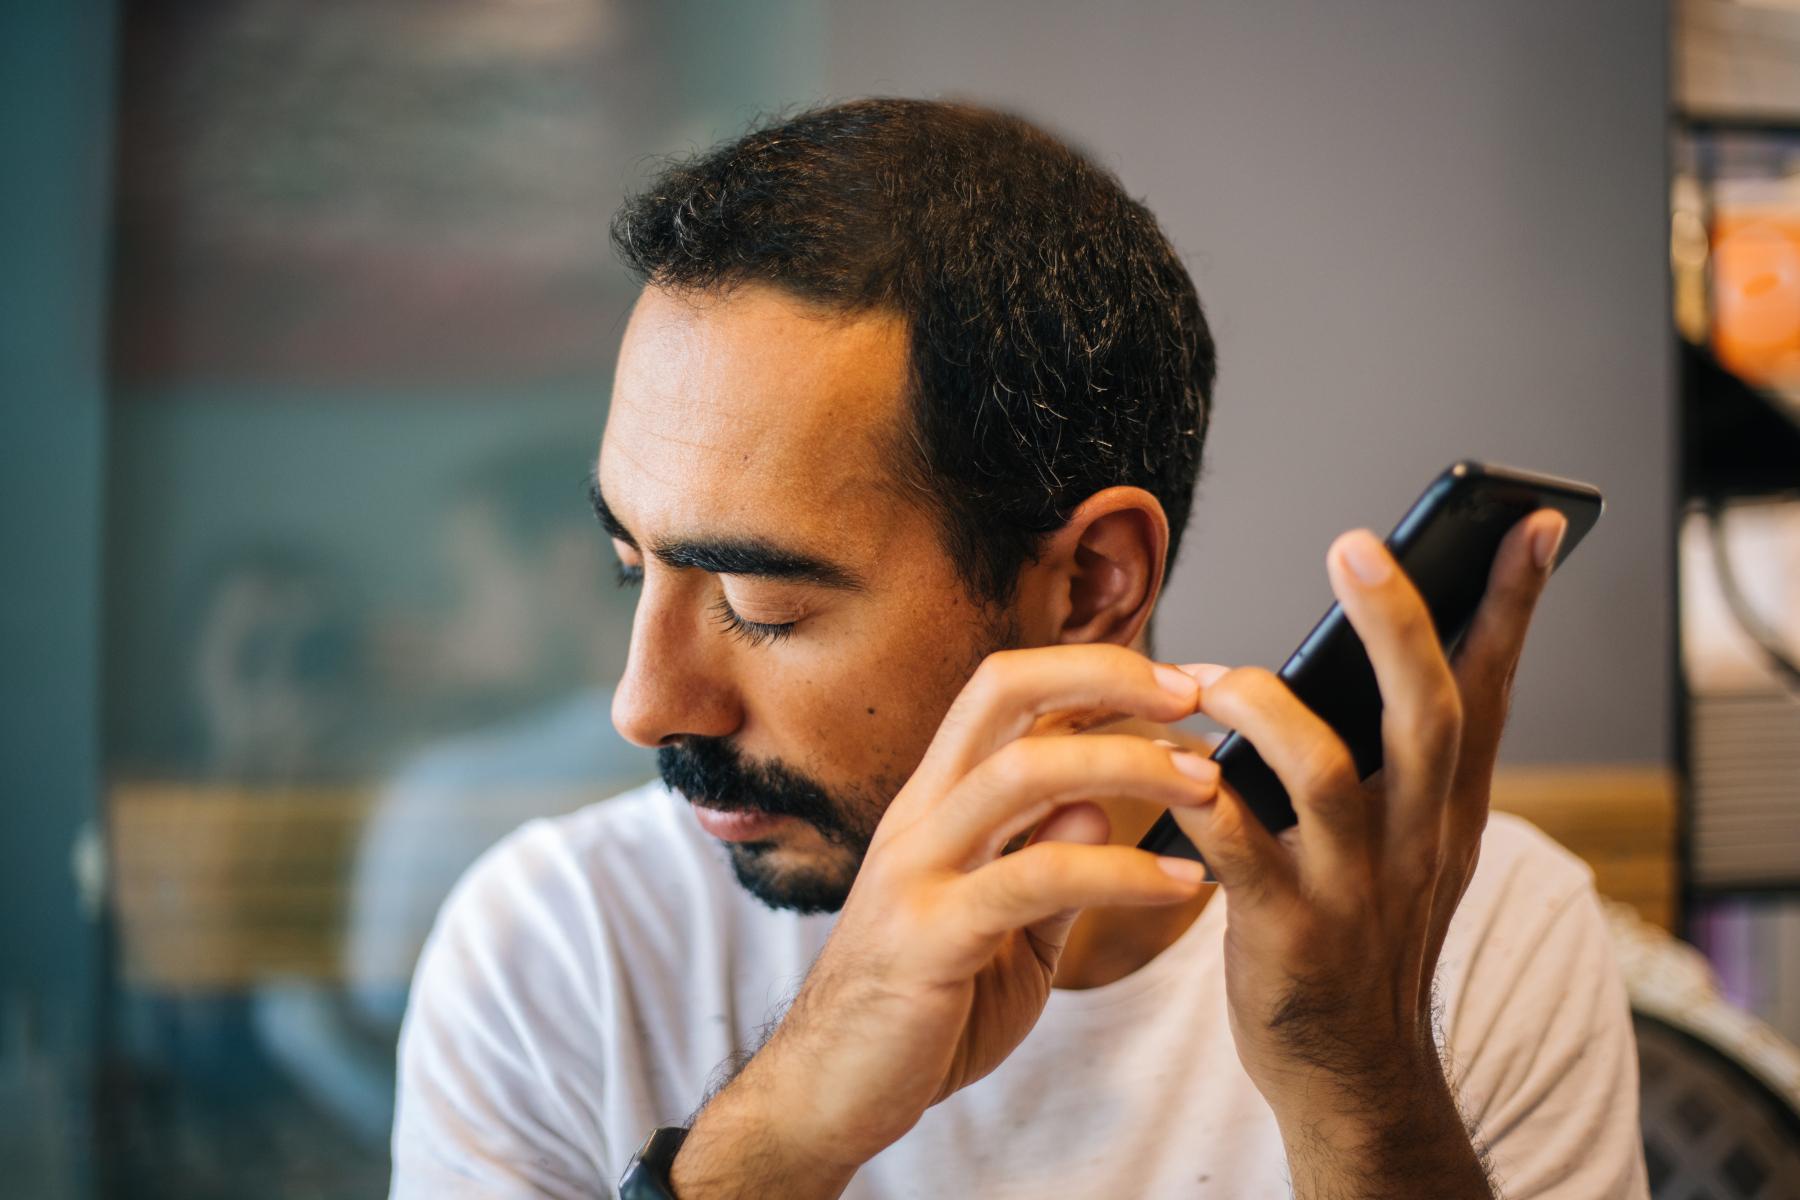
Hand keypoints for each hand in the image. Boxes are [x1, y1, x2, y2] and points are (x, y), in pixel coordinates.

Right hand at [670, 645, 1218, 1197]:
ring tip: (1204, 784)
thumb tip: (1096, 802)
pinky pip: (1036, 879)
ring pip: (1022, 772)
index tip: (1174, 683)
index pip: (1004, 694)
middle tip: (1193, 696)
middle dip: (1104, 677)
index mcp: (934, 806)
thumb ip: (1045, 867)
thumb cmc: (915, 1015)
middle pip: (1003, 694)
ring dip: (1127, 764)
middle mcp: (919, 818)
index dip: (1089, 671)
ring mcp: (916, 871)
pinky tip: (1178, 883)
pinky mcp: (930, 938)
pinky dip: (1121, 869)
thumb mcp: (1001, 932)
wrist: (824, 1096)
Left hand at [1170, 508, 1567, 1195]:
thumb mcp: (1416, 842)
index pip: (1489, 689)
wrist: (1353, 1071)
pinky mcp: (1289, 938)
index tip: (1530, 522)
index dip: (1511, 606)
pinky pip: (1240, 853)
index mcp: (1448, 808)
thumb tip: (1387, 637)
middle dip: (1394, 625)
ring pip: (1325, 776)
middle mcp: (1418, 841)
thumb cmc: (1366, 929)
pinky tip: (1172, 771)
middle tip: (1356, 545)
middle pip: (1424, 715)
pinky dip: (1202, 801)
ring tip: (1214, 677)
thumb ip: (1404, 754)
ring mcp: (1356, 892)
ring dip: (1265, 710)